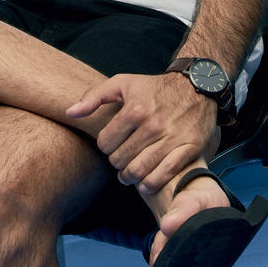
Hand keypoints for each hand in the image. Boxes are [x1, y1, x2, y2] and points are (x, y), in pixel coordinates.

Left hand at [67, 73, 218, 194]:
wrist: (197, 85)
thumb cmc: (155, 87)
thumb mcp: (123, 83)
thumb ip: (93, 97)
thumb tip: (70, 113)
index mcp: (134, 109)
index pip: (105, 144)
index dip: (106, 146)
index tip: (113, 144)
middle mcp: (153, 125)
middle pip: (120, 160)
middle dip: (117, 162)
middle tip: (121, 159)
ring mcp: (173, 137)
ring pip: (140, 171)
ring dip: (130, 176)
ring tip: (130, 173)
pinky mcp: (190, 147)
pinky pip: (165, 174)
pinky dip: (152, 183)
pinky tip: (146, 183)